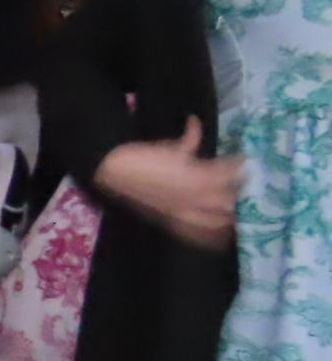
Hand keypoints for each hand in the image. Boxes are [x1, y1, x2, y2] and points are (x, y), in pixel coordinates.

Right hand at [94, 118, 242, 249]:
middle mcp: (194, 196)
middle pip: (227, 200)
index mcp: (196, 175)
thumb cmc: (142, 155)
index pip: (227, 173)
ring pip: (215, 219)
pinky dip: (210, 237)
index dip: (238, 167)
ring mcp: (183, 211)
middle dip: (239, 195)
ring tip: (237, 213)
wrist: (113, 171)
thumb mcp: (169, 145)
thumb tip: (195, 122)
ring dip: (229, 217)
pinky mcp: (172, 220)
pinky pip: (195, 233)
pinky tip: (219, 238)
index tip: (246, 160)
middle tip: (246, 188)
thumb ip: (189, 137)